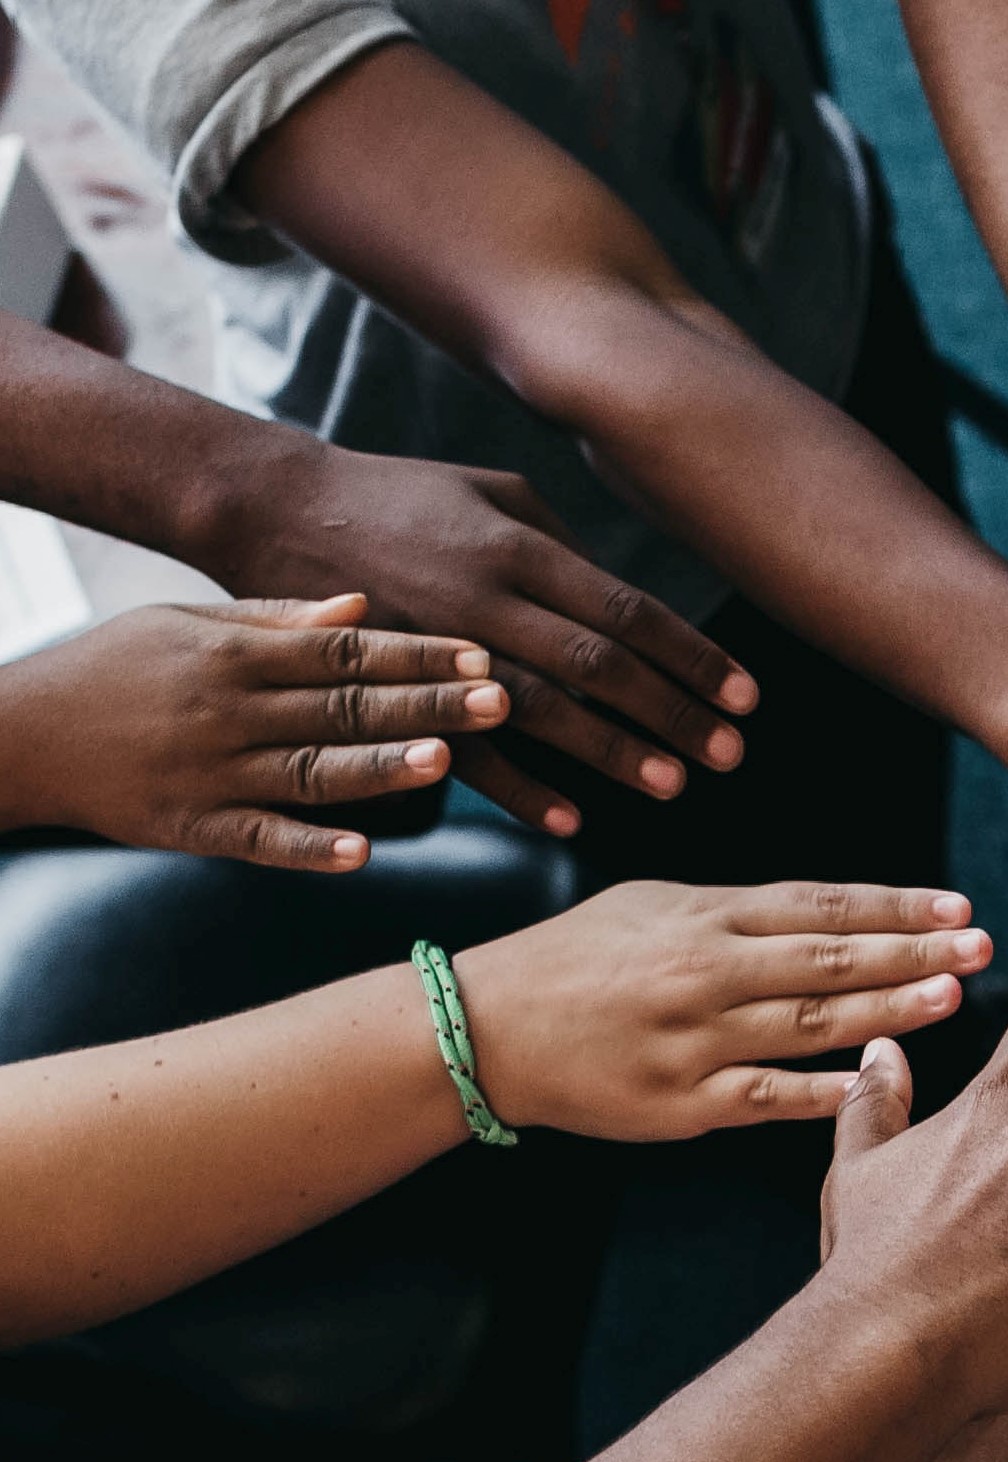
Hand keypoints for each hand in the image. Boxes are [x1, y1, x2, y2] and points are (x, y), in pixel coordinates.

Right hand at [0, 596, 503, 869]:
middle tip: (501, 700)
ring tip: (447, 761)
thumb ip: (278, 618)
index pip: (344, 650)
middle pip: (343, 707)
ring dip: (382, 768)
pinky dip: (311, 848)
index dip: (416, 654)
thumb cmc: (113, 669)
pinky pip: (260, 840)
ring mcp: (211, 772)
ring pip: (313, 772)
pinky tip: (363, 852)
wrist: (17, 733)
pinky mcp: (191, 827)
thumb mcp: (187, 624)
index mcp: (234, 654)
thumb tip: (364, 604)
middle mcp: (228, 710)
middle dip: (425, 705)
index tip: (480, 654)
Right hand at [197, 440, 757, 835]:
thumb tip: (626, 603)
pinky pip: (466, 747)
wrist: (273, 506)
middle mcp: (489, 596)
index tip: (746, 696)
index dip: (692, 655)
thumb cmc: (399, 497)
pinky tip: (571, 819)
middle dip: (671, 712)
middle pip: (599, 663)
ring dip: (612, 752)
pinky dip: (521, 789)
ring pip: (543, 708)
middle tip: (729, 755)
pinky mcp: (394, 684)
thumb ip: (564, 544)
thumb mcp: (492, 491)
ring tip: (674, 786)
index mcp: (521, 547)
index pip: (628, 609)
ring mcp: (439, 643)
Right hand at [451, 880, 993, 1137]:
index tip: (957, 904)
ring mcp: (695, 1040)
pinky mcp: (682, 1103)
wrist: (486, 1027)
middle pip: (827, 959)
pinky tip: (878, 1078)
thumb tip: (837, 911)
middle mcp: (705, 973)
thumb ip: (742, 911)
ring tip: (950, 996)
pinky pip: (766, 1096)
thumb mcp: (655, 907)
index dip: (894, 905)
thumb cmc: (580, 960)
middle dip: (912, 952)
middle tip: (981, 944)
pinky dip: (823, 1089)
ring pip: (807, 1025)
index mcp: (704, 918)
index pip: (819, 905)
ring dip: (887, 1011)